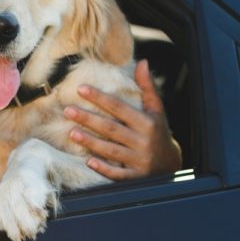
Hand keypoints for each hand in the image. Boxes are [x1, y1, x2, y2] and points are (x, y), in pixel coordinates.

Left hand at [63, 59, 180, 179]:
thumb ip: (147, 87)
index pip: (119, 108)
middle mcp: (143, 141)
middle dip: (89, 119)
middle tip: (68, 110)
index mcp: (147, 123)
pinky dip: (104, 168)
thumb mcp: (156, 110)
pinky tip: (88, 161)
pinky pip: (118, 174)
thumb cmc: (158, 132)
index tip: (81, 88)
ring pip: (111, 151)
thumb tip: (142, 62)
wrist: (171, 164)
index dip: (100, 98)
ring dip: (91, 142)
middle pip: (111, 129)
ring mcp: (139, 161)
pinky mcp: (136, 177)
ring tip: (71, 132)